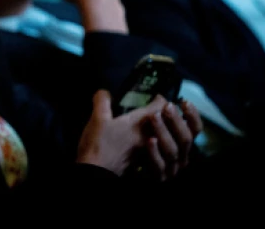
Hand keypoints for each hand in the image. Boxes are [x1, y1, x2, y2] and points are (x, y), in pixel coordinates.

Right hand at [75, 90, 199, 179]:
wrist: (98, 172)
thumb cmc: (100, 144)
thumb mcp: (97, 119)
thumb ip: (102, 101)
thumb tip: (104, 92)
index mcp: (140, 122)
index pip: (160, 107)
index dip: (160, 99)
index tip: (156, 96)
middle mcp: (149, 135)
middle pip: (168, 122)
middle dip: (167, 114)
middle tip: (162, 108)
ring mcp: (148, 150)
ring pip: (165, 137)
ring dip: (165, 129)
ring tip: (157, 124)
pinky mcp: (144, 161)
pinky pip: (158, 149)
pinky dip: (157, 142)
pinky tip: (148, 141)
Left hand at [142, 99, 202, 178]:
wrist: (121, 167)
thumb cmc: (137, 144)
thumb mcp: (145, 126)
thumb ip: (154, 113)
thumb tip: (159, 97)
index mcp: (181, 142)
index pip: (195, 130)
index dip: (193, 116)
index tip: (184, 102)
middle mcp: (181, 155)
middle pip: (186, 139)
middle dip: (177, 122)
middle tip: (167, 107)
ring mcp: (171, 168)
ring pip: (172, 151)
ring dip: (164, 132)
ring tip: (153, 117)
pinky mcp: (159, 176)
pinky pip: (159, 165)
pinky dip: (155, 152)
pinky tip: (149, 140)